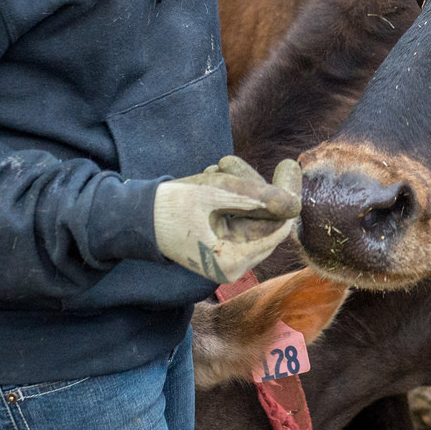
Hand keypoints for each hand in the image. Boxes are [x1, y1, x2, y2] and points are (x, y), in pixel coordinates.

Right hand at [153, 156, 301, 283]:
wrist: (135, 217)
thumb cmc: (171, 205)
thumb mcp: (216, 193)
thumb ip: (256, 198)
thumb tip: (294, 203)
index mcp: (234, 262)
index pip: (278, 228)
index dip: (285, 196)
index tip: (287, 165)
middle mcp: (235, 266)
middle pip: (265, 221)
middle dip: (252, 188)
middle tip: (227, 163)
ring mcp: (228, 257)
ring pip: (251, 216)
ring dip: (238, 188)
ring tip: (211, 171)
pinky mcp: (222, 246)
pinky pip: (238, 217)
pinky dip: (229, 196)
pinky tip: (209, 180)